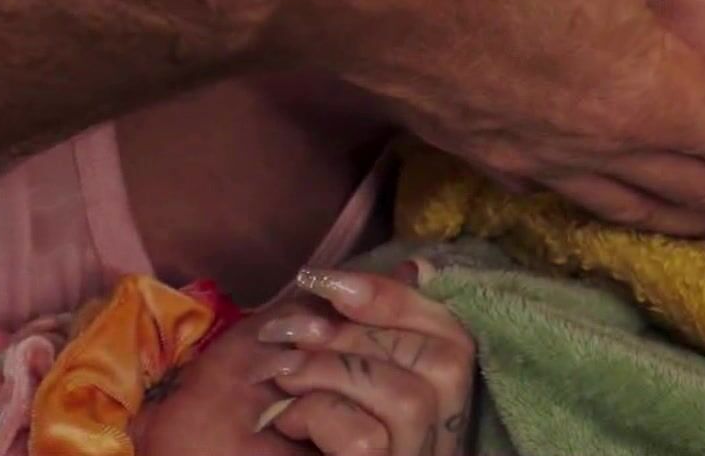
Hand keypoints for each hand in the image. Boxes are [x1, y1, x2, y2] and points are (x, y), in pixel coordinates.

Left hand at [130, 267, 471, 455]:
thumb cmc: (250, 416)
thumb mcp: (311, 352)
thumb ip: (361, 317)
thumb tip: (414, 267)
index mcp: (427, 396)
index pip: (454, 336)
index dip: (402, 300)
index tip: (333, 284)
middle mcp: (433, 434)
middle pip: (447, 361)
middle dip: (364, 334)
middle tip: (298, 336)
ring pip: (409, 399)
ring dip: (332, 374)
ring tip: (286, 382)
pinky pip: (367, 438)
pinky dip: (316, 415)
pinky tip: (287, 425)